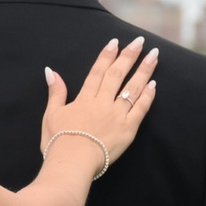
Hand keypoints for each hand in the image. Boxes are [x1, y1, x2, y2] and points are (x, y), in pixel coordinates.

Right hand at [41, 38, 159, 174]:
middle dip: (129, 56)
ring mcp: (117, 115)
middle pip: (118, 74)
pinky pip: (140, 109)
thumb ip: (56, 92)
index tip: (115, 42)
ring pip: (132, 88)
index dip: (107, 56)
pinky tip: (154, 84)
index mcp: (85, 98)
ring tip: (154, 56)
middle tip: (140, 42)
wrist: (72, 163)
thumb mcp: (51, 115)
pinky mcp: (128, 130)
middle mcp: (103, 102)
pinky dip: (147, 96)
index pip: (98, 72)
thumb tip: (51, 71)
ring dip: (144, 70)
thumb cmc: (59, 142)